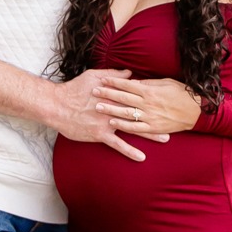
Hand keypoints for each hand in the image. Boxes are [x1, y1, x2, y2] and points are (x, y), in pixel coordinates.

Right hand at [48, 68, 169, 161]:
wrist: (57, 105)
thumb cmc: (74, 89)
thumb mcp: (93, 75)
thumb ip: (113, 74)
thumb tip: (130, 73)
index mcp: (115, 93)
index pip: (137, 95)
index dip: (152, 98)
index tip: (166, 99)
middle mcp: (114, 107)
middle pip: (140, 112)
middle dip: (157, 116)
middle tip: (173, 119)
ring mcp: (108, 122)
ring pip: (133, 128)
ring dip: (150, 133)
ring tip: (166, 138)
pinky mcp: (101, 134)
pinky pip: (118, 144)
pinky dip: (130, 151)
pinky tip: (141, 157)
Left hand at [94, 74, 200, 135]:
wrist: (196, 111)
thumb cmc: (182, 93)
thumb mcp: (165, 83)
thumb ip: (148, 83)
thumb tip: (134, 80)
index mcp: (150, 90)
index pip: (127, 85)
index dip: (114, 82)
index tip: (102, 79)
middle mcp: (148, 103)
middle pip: (123, 98)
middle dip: (107, 94)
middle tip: (94, 92)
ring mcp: (150, 116)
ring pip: (126, 112)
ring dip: (111, 109)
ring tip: (98, 106)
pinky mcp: (153, 127)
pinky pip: (135, 127)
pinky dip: (123, 125)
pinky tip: (112, 122)